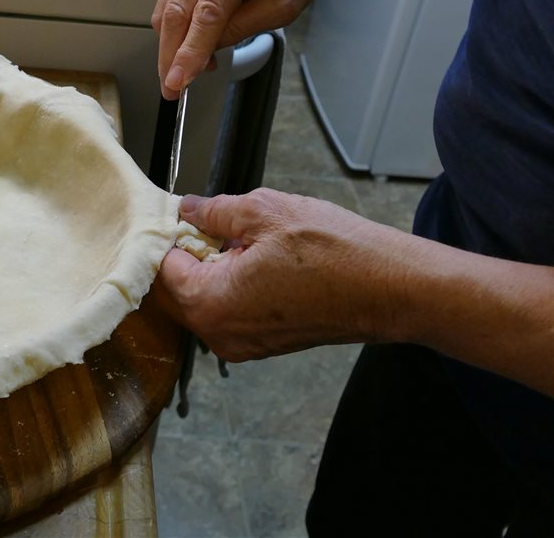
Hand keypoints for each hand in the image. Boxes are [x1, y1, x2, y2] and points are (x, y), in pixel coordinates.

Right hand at [151, 0, 333, 99]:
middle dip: (171, 55)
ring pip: (167, 9)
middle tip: (172, 87)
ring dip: (173, 45)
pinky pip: (170, 3)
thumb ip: (246, 26)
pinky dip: (177, 30)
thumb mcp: (286, 5)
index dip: (190, 50)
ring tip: (192, 67)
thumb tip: (208, 48)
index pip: (207, 12)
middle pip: (177, 11)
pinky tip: (195, 44)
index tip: (179, 79)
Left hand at [154, 189, 415, 360]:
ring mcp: (242, 344)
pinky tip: (260, 259)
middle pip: (177, 289)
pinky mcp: (264, 343)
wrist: (393, 289)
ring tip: (242, 237)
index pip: (161, 268)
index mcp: (210, 304)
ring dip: (211, 268)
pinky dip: (233, 284)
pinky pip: (230, 311)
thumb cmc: (337, 253)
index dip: (169, 235)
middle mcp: (220, 334)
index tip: (181, 213)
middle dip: (188, 253)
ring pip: (204, 300)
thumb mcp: (266, 211)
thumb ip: (216, 211)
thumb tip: (189, 209)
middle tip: (212, 220)